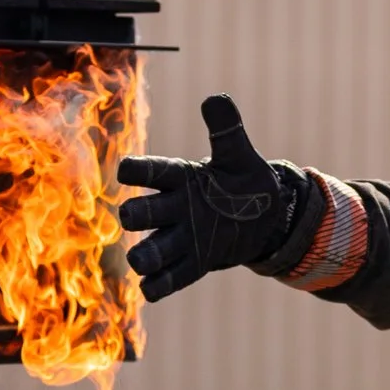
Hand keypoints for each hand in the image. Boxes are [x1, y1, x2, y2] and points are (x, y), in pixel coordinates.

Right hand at [117, 95, 302, 300]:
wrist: (263, 216)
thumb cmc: (242, 180)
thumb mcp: (239, 154)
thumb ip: (226, 129)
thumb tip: (216, 99)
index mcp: (180, 177)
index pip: (152, 171)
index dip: (137, 170)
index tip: (126, 170)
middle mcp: (173, 208)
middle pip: (142, 212)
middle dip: (135, 214)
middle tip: (131, 215)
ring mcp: (181, 238)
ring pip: (151, 250)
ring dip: (144, 256)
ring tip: (141, 260)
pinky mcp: (193, 264)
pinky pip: (170, 278)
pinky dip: (159, 285)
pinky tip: (151, 290)